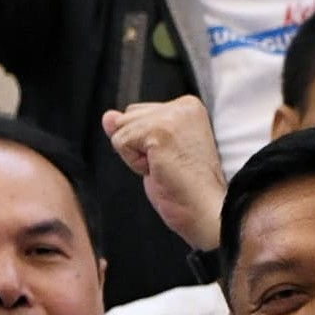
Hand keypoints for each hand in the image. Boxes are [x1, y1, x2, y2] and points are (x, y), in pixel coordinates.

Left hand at [101, 97, 228, 251]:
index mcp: (187, 107)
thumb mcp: (155, 152)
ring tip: (164, 167)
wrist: (205, 209)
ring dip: (136, 156)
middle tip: (168, 164)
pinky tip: (158, 169)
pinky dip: (134, 163)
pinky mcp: (159, 130)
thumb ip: (133, 128)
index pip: (139, 113)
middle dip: (138, 146)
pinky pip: (121, 143)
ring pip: (121, 128)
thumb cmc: (187, 188)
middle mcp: (182, 106)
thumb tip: (108, 116)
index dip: (145, 143)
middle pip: (128, 116)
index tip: (172, 158)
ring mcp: (172, 116)